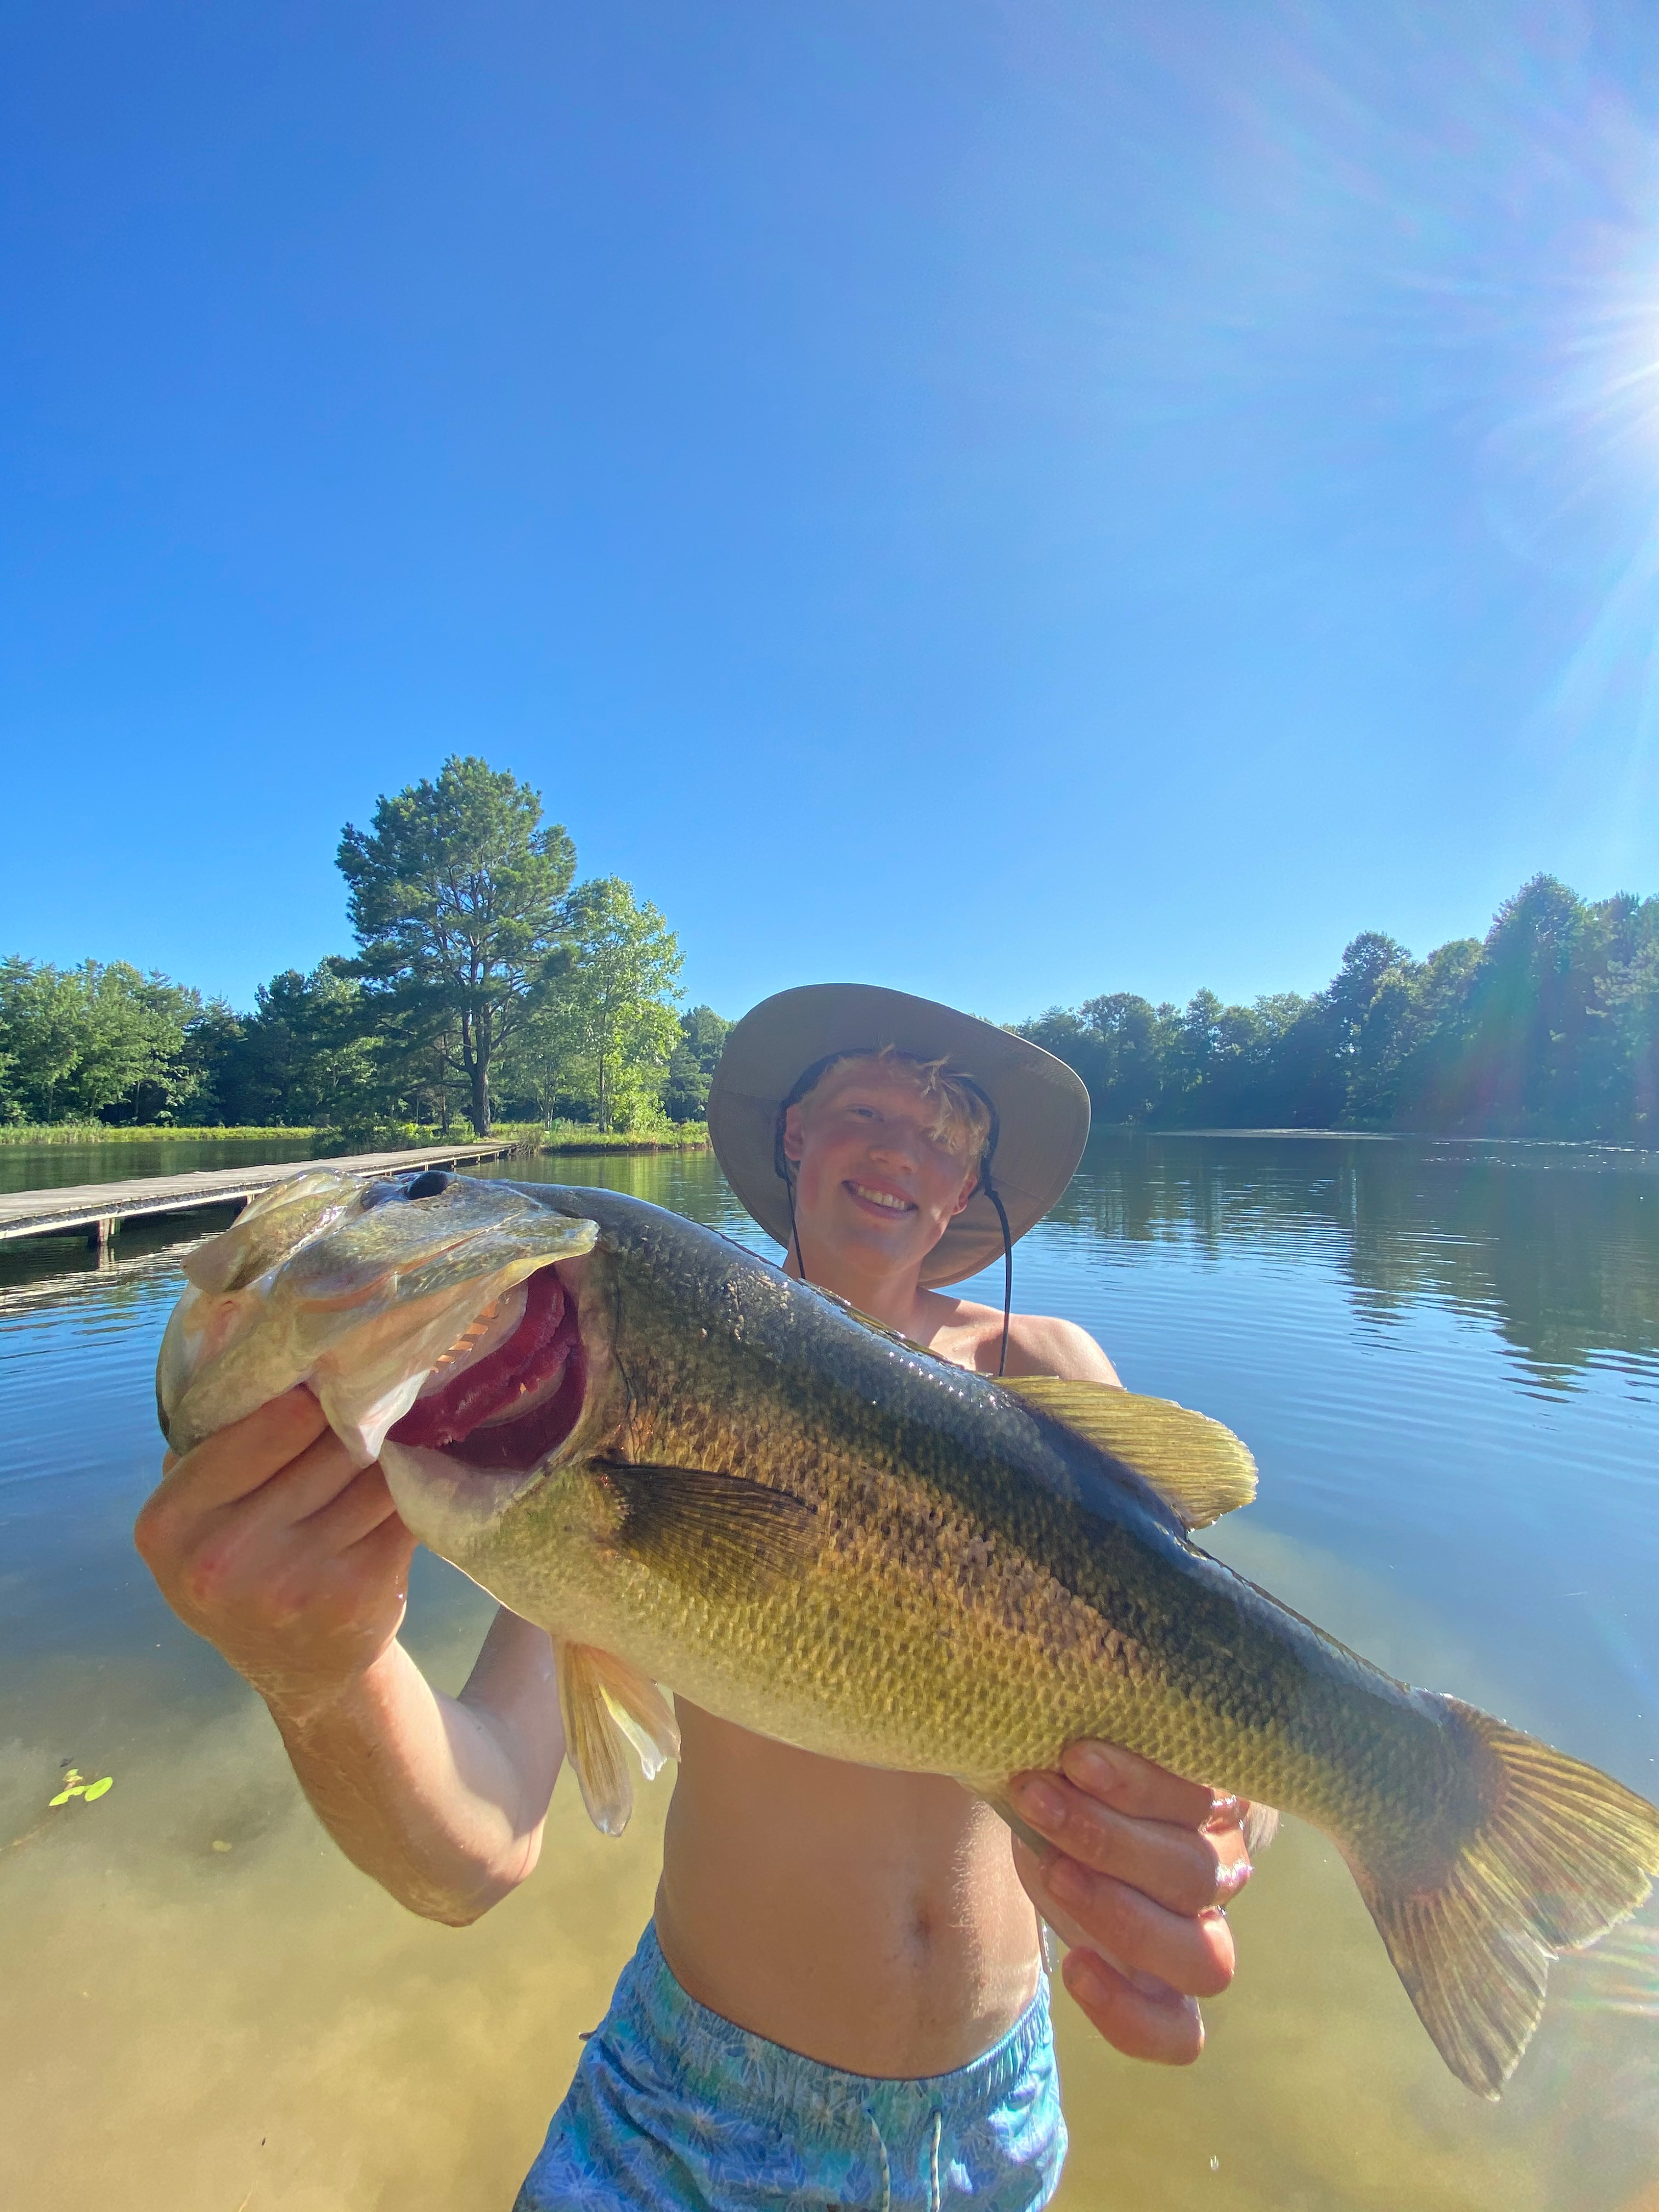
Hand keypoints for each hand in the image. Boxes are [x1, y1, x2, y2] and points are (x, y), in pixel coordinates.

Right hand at [134, 1386, 416, 1722]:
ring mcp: (294, 1581)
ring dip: (395, 1449)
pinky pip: (405, 1507)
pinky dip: (418, 1486)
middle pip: (329, 1441)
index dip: (315, 1391)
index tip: (340, 1372)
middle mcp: (225, 1557)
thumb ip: (215, 1437)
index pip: (270, 1420)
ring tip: (401, 1434)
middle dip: (360, 1417)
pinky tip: (417, 1479)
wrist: (298, 1668)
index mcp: (171, 1521)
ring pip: (373, 1471)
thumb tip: (264, 1342)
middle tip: (383, 1393)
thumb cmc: (244, 1563)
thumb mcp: (198, 1510)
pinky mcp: (358, 1594)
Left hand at [1009, 1741, 1253, 2064]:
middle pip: (1196, 1874)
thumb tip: (1039, 1688)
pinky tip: (1075, 1967)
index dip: (1144, 1783)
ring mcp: (1199, 1936)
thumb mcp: (1076, 1735)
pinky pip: (1181, 2036)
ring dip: (1121, 1916)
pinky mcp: (1167, 1993)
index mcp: (1217, 1798)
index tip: (1073, 1754)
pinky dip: (1132, 2016)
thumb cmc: (1068, 1760)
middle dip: (1109, 1839)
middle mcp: (1220, 1870)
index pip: (1209, 1798)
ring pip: (1205, 1959)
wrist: (1041, 1808)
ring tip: (1051, 1869)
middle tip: (1038, 1798)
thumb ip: (1083, 1724)